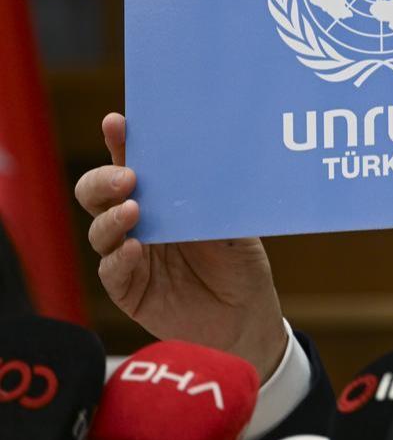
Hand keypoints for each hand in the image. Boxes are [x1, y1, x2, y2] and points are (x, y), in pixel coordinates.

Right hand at [74, 113, 288, 382]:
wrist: (247, 317)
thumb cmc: (240, 262)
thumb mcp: (236, 224)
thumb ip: (215, 200)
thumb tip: (205, 165)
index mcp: (163, 197)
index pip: (134, 162)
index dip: (121, 141)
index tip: (118, 122)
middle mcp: (140, 221)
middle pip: (98, 193)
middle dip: (105, 179)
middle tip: (128, 177)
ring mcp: (129, 254)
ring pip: (99, 229)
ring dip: (112, 217)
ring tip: (134, 210)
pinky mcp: (128, 289)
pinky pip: (111, 272)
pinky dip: (118, 259)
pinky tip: (133, 249)